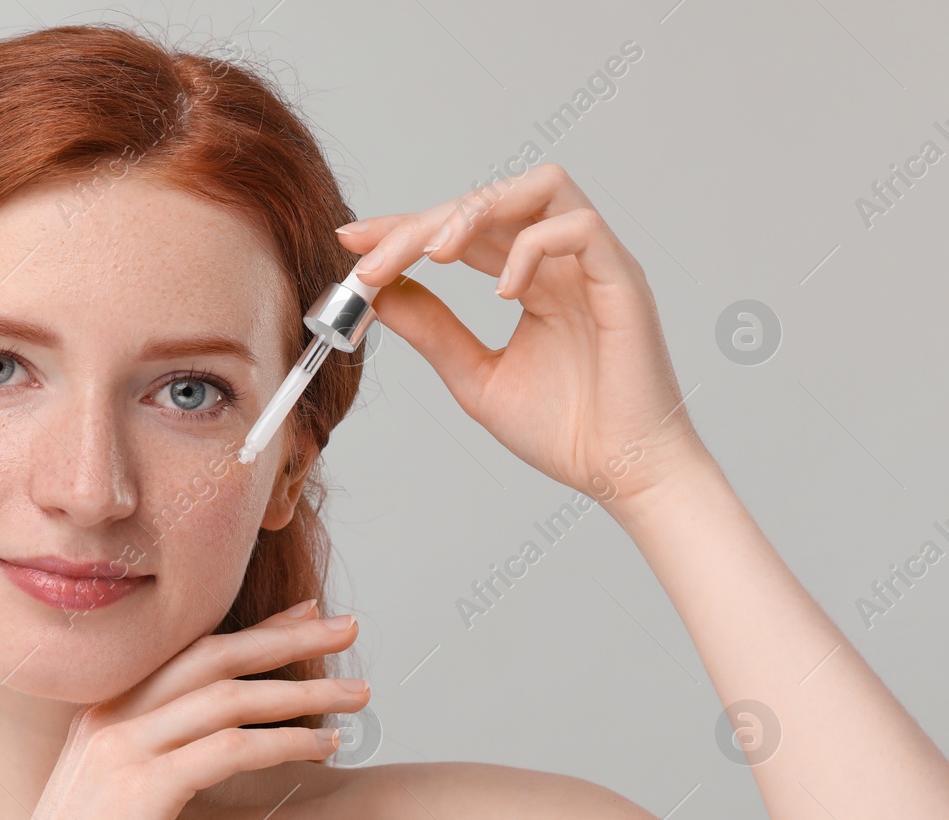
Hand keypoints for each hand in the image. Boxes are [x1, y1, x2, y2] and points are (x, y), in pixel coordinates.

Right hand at [11, 600, 367, 819]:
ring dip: (303, 693)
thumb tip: (211, 752)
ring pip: (231, 698)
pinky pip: (231, 750)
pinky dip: (286, 743)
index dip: (253, 628)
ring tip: (356, 697)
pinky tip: (323, 749)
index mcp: (102, 712)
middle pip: (214, 656)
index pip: (189, 650)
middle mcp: (110, 717)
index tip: (304, 614)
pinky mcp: (143, 790)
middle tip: (348, 626)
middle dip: (288, 636)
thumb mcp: (109, 801)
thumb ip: (149, 764)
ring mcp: (122, 750)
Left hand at [337, 163, 708, 510]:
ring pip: (540, 186)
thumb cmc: (565, 432)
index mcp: (532, 279)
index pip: (463, 229)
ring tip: (436, 255)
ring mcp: (596, 265)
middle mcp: (564, 262)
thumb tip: (381, 292)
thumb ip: (432, 330)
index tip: (352, 240)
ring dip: (478, 210)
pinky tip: (503, 291)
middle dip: (424, 223)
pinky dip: (531, 247)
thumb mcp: (475, 376)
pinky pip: (580, 228)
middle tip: (375, 260)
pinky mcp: (624, 281)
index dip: (406, 226)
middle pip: (490, 200)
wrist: (622, 476)